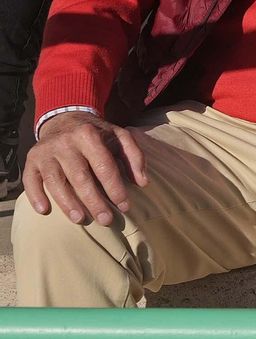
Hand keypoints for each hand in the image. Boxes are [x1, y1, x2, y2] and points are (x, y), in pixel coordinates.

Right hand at [24, 111, 148, 225]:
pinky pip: (30, 180)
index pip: (104, 166)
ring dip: (67, 203)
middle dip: (94, 201)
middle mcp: (65, 143)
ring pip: (55, 181)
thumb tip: (143, 182)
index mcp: (89, 135)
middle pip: (80, 177)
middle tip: (105, 220)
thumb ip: (134, 156)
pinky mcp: (31, 159)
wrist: (64, 118)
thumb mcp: (119, 136)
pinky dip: (35, 196)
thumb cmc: (96, 133)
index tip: (125, 206)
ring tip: (80, 219)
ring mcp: (46, 152)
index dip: (115, 188)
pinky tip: (44, 210)